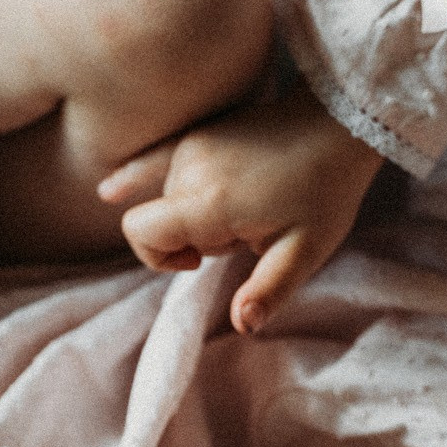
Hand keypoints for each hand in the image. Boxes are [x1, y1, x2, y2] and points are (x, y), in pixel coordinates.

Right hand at [102, 85, 383, 334]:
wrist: (338, 121)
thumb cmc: (326, 189)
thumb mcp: (306, 250)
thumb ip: (269, 290)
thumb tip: (243, 325)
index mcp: (209, 202)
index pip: (143, 233)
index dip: (160, 258)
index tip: (199, 261)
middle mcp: (189, 170)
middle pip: (161, 221)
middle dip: (194, 238)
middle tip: (249, 229)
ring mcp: (192, 147)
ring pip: (168, 198)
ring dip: (195, 212)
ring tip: (247, 204)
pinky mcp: (199, 134)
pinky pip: (154, 160)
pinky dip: (135, 177)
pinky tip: (108, 189)